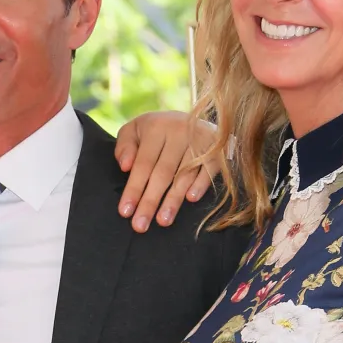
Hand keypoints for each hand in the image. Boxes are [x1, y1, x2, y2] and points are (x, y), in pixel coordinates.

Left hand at [114, 111, 221, 232]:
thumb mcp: (135, 130)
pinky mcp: (218, 147)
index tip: (125, 212)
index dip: (134, 189)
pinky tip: (190, 199)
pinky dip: (201, 183)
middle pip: (162, 173)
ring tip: (162, 221)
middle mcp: (179, 130)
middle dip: (150, 201)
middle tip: (140, 226)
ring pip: (184, 174)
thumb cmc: (158, 130)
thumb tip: (125, 166)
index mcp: (156, 127)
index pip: (143, 164)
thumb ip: (125, 146)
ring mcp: (200, 139)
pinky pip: (209, 169)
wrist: (194, 117)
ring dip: (173, 200)